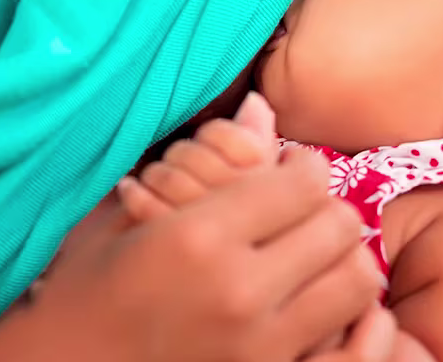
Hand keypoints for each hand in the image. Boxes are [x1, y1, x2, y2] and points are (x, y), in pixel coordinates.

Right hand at [119, 92, 397, 360]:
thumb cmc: (86, 290)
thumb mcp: (131, 216)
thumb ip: (205, 159)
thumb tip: (260, 104)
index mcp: (197, 237)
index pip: (302, 183)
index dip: (305, 167)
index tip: (292, 170)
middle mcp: (237, 289)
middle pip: (338, 226)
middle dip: (330, 209)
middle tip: (308, 211)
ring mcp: (258, 343)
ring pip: (356, 280)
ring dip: (344, 258)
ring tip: (316, 255)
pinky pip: (344, 334)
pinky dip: (344, 311)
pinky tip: (313, 299)